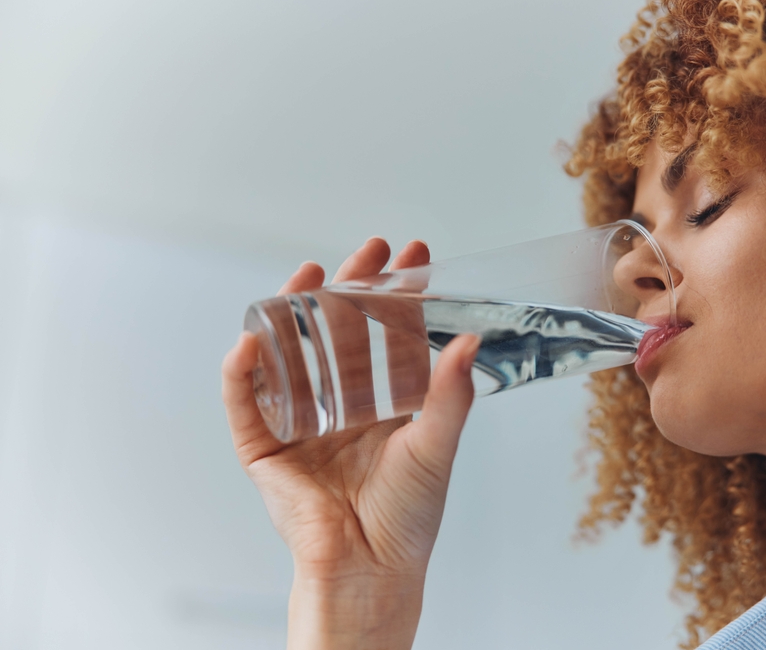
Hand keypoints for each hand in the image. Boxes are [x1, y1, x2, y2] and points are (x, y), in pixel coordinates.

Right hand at [221, 238, 479, 649]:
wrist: (370, 569)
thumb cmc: (407, 515)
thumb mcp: (435, 446)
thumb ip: (450, 395)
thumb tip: (471, 341)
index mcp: (383, 402)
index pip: (388, 333)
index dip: (398, 294)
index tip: (413, 255)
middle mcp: (340, 404)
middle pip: (338, 331)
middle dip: (350, 287)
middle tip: (367, 249)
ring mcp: (300, 421)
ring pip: (290, 352)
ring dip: (294, 310)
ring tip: (309, 273)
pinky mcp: (264, 447)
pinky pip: (244, 403)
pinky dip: (241, 372)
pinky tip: (252, 340)